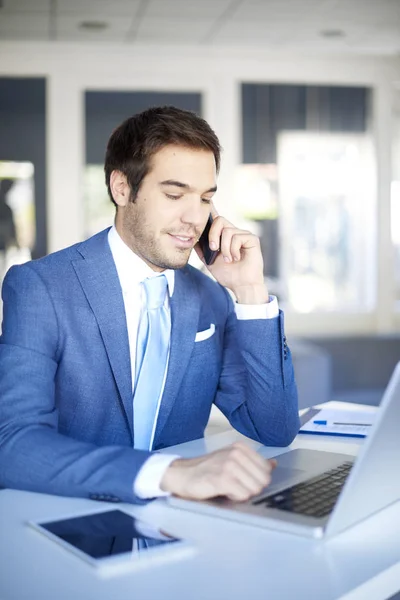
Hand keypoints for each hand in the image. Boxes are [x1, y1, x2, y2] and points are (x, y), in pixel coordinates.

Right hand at [160, 441, 276, 501]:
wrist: (183, 474)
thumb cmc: (209, 469)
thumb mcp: (232, 460)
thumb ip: (253, 462)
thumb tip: (273, 464)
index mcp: (241, 447)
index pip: (267, 470)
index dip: (257, 480)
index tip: (244, 480)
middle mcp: (236, 453)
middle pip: (263, 481)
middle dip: (252, 488)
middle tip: (236, 485)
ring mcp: (229, 465)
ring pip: (254, 489)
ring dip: (243, 493)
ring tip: (229, 487)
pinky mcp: (222, 479)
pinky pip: (242, 495)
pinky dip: (235, 497)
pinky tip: (224, 491)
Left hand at [195, 206, 268, 303]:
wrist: (241, 285)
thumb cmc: (228, 274)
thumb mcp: (209, 260)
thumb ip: (201, 248)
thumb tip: (191, 237)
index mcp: (224, 236)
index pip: (216, 218)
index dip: (211, 208)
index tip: (205, 199)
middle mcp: (234, 232)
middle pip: (219, 220)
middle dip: (213, 235)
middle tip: (214, 249)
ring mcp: (244, 234)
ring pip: (227, 231)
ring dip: (224, 248)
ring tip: (228, 259)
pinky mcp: (252, 239)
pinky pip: (236, 237)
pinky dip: (232, 250)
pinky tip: (236, 258)